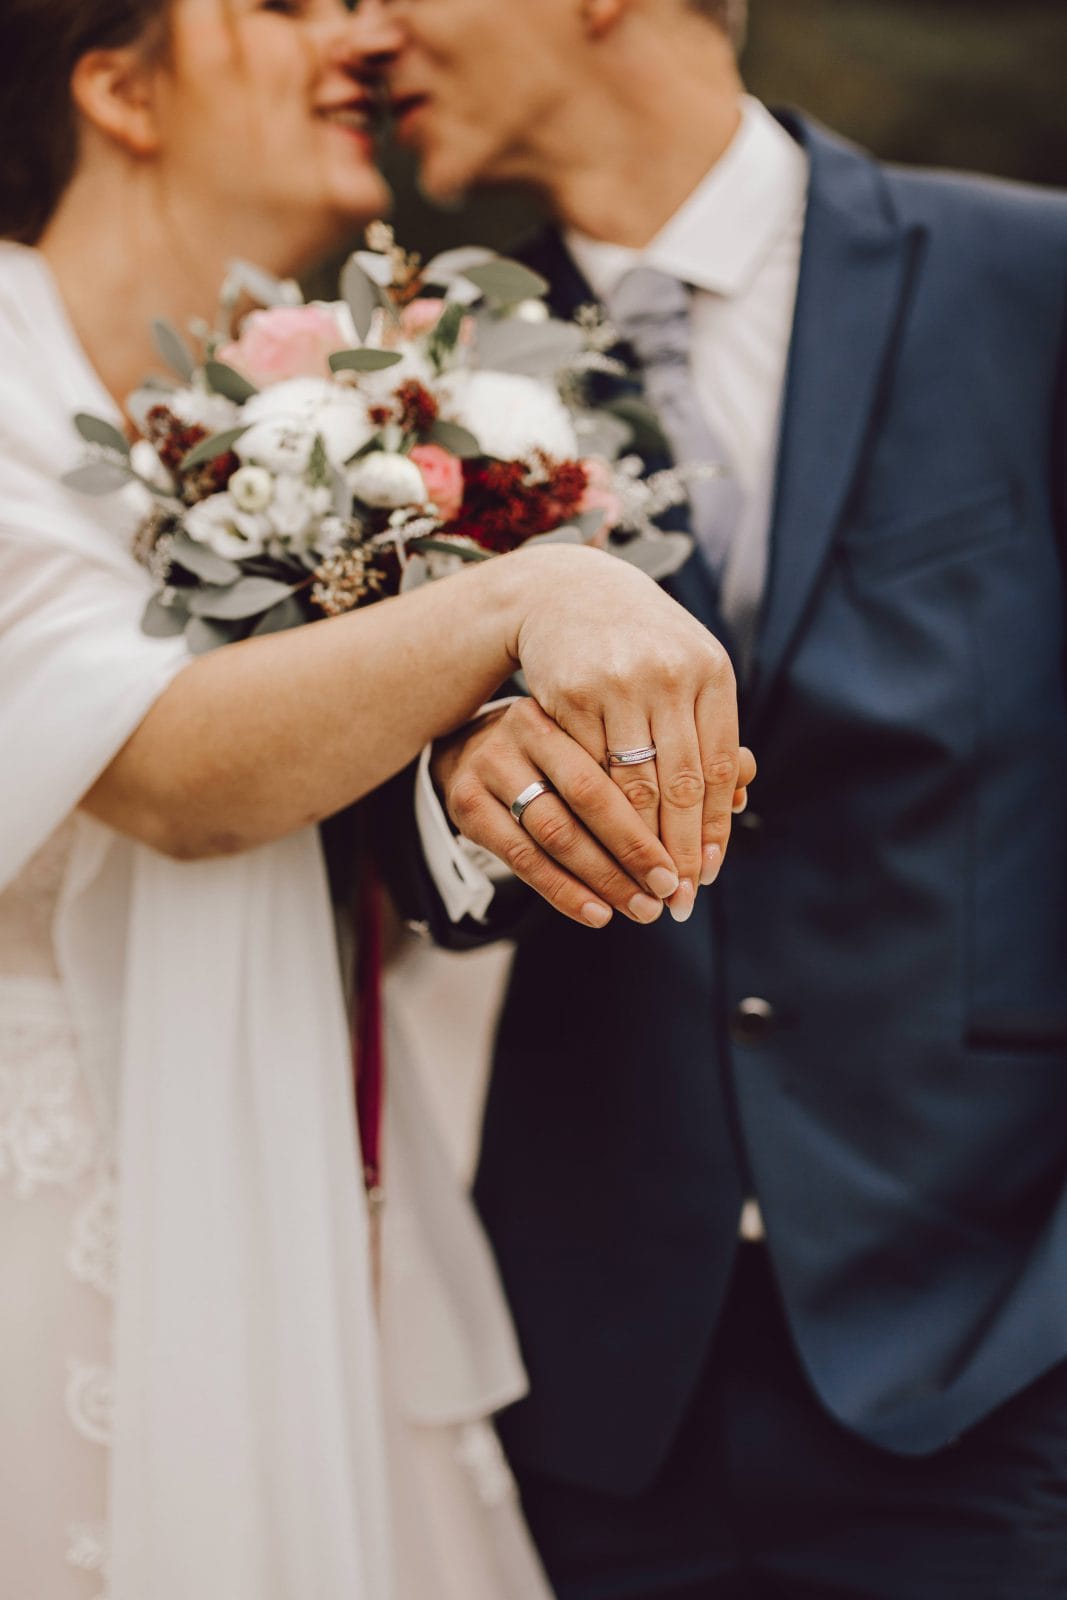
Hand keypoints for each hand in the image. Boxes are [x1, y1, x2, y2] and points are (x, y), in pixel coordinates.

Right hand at [433, 698, 684, 927]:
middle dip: (633, 852)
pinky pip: (521, 857)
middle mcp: (526, 726)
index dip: (659, 818)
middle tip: (668, 891)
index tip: (690, 860)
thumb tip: (743, 784)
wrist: (472, 746)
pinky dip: (562, 891)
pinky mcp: (466, 803)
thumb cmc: (562, 750)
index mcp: (573, 705)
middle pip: (588, 797)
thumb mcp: (604, 739)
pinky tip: (597, 913)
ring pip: (555, 832)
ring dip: (603, 879)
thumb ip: (666, 760)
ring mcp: (491, 764)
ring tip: (641, 909)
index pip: (621, 765)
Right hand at [508, 546, 753, 919]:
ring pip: (632, 784)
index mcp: (710, 672)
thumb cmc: (639, 644)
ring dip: (637, 843)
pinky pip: (586, 769)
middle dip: (679, 848)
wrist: (568, 591)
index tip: (708, 873)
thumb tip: (741, 801)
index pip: (720, 767)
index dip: (714, 827)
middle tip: (678, 897)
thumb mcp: (687, 672)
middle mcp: (669, 675)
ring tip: (641, 882)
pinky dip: (594, 815)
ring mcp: (617, 684)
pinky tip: (598, 844)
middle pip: (679, 782)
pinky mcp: (568, 694)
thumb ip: (712, 730)